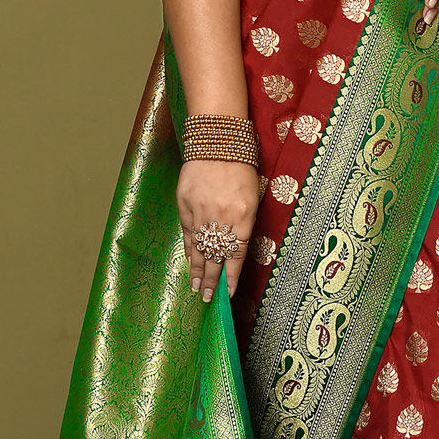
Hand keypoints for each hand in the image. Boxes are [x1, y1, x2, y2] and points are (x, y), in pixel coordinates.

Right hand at [176, 158, 259, 302]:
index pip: (236, 255)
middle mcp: (221, 217)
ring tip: (195, 287)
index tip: (228, 293)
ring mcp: (200, 211)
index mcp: (243, 216)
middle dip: (211, 279)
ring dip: (197, 269)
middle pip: (214, 256)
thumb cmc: (242, 167)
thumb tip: (234, 250)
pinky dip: (188, 249)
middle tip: (207, 297)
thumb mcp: (253, 197)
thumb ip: (244, 224)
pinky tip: (189, 261)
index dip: (231, 276)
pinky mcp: (185, 204)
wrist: (217, 141)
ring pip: (198, 247)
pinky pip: (187, 232)